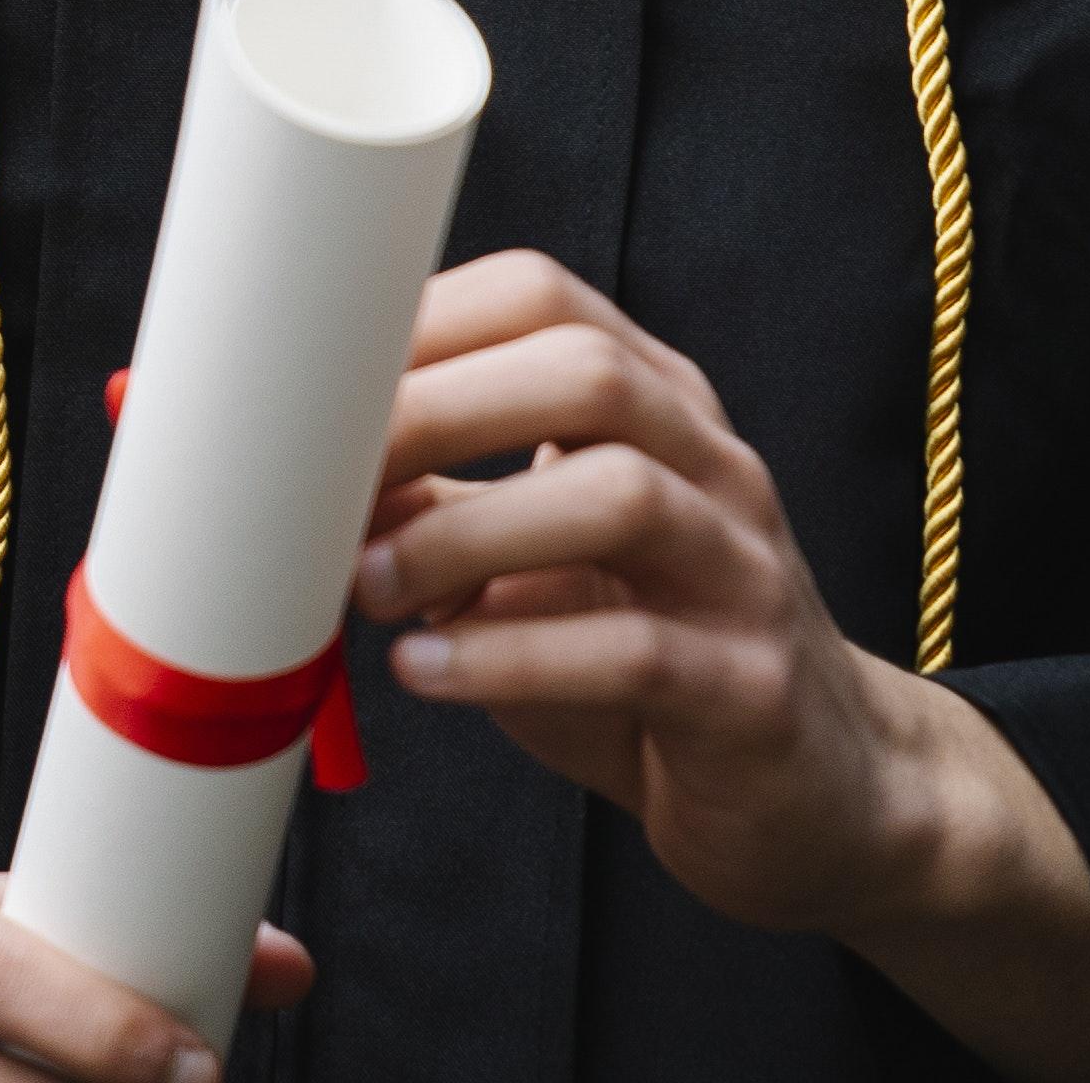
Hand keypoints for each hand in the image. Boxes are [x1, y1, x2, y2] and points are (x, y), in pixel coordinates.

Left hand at [358, 256, 1089, 1082]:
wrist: (812, 792)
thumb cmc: (637, 649)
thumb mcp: (523, 554)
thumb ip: (426, 497)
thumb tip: (277, 463)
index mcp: (652, 405)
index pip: (542, 296)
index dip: (416, 320)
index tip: (306, 380)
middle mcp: (711, 466)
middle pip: (584, 373)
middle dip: (431, 410)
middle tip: (325, 482)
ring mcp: (744, 572)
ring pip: (620, 496)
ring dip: (463, 533)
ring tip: (366, 587)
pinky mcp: (753, 688)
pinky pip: (635, 653)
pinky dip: (508, 656)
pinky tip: (427, 670)